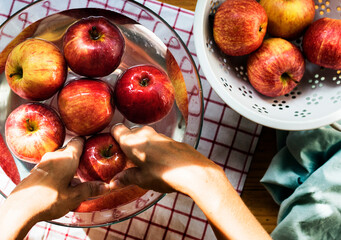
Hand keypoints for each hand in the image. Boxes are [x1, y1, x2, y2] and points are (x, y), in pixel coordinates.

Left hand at [0, 137, 111, 238]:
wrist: (20, 208)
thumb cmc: (49, 200)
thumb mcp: (74, 197)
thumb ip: (90, 189)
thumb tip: (107, 186)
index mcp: (67, 158)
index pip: (79, 141)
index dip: (87, 142)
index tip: (94, 147)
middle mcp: (55, 156)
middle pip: (69, 150)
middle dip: (78, 156)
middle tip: (88, 165)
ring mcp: (44, 162)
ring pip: (60, 158)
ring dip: (67, 164)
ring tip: (75, 175)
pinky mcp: (36, 170)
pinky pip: (51, 165)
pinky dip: (58, 169)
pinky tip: (61, 182)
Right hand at [110, 124, 270, 239]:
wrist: (193, 171)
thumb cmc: (164, 174)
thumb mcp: (142, 179)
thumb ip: (127, 178)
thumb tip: (115, 182)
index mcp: (133, 141)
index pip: (117, 129)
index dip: (113, 137)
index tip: (114, 148)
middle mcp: (145, 134)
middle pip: (131, 132)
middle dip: (128, 143)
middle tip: (127, 158)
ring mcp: (160, 135)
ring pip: (145, 136)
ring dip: (142, 145)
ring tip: (143, 162)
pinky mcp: (171, 140)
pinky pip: (158, 140)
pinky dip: (155, 147)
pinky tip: (159, 161)